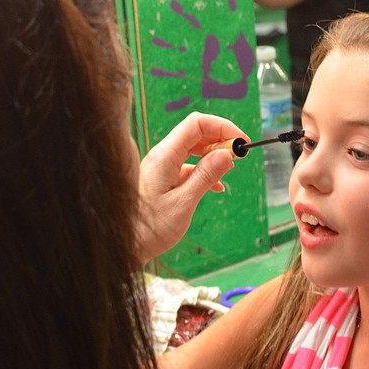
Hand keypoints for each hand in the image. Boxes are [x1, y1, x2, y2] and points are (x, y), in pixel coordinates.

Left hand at [137, 112, 245, 262]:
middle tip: (239, 155)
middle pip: (196, 132)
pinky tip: (216, 185)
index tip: (240, 141)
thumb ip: (205, 176)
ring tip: (229, 168)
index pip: (196, 124)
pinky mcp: (164, 177)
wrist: (128, 244)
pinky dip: (204, 169)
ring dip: (213, 154)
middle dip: (220, 139)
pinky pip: (188, 164)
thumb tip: (226, 154)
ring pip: (193, 147)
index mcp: (165, 156)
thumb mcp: (184, 202)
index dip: (222, 127)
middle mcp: (162, 155)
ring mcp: (162, 166)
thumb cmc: (150, 228)